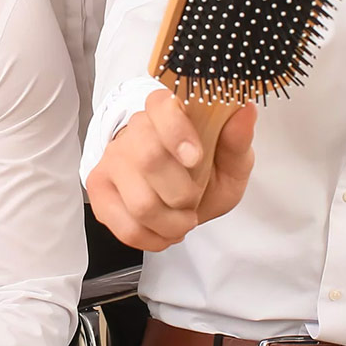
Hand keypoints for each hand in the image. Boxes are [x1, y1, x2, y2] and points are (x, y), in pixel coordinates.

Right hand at [86, 90, 257, 250]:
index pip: (160, 107)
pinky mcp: (99, 189)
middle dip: (182, 194)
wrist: (180, 197)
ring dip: (171, 223)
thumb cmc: (206, 173)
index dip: (176, 132)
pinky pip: (124, 225)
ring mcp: (112, 159)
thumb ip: (236, 141)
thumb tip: (245, 110)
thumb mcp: (231, 161)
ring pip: (139, 202)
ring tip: (181, 221)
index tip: (195, 158)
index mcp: (167, 111)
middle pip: (148, 160)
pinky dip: (152, 239)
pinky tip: (162, 232)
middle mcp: (134, 130)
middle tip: (192, 201)